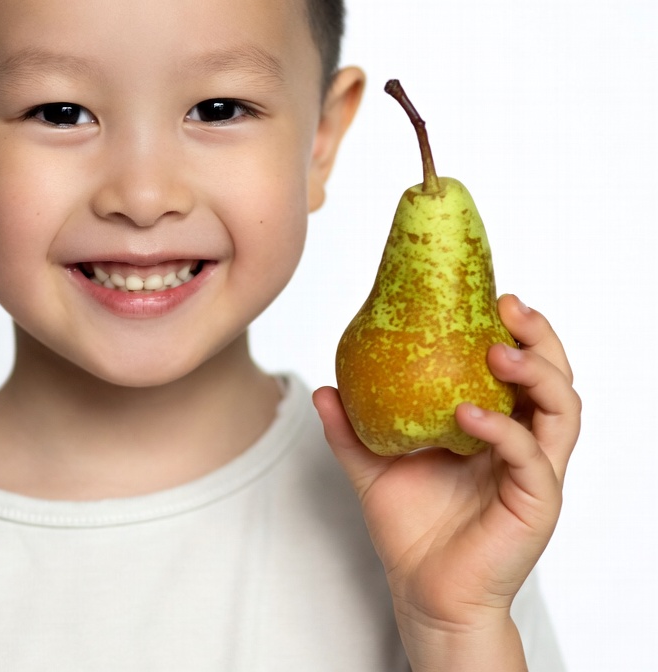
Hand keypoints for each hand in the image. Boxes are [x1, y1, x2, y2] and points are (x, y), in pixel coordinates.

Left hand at [313, 295, 579, 671]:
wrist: (422, 592)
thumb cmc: (410, 528)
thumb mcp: (372, 466)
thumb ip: (350, 429)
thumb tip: (322, 388)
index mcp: (495, 427)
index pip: (520, 368)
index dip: (514, 330)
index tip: (490, 294)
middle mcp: (523, 442)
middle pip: (555, 378)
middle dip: (540, 338)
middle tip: (509, 307)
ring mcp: (534, 473)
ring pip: (563, 410)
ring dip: (536, 372)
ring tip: (497, 350)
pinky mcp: (536, 504)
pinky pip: (531, 458)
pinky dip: (504, 430)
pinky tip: (469, 415)